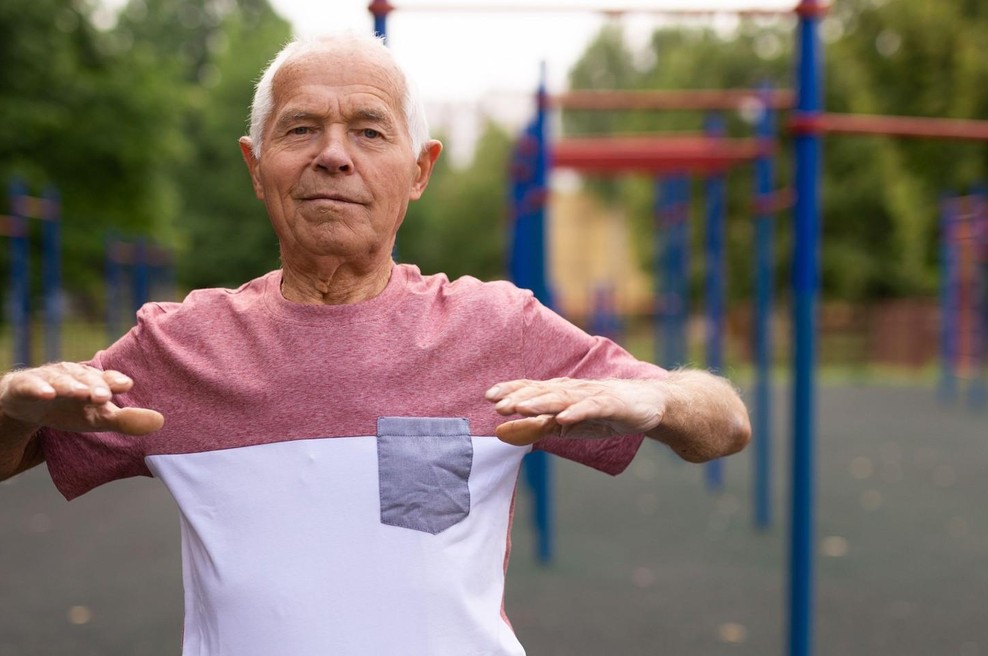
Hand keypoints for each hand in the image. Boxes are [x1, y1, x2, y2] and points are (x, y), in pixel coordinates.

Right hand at [0, 363, 163, 435]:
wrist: (26, 406)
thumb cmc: (70, 409)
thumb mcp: (97, 418)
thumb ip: (126, 420)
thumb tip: (160, 422)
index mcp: (93, 380)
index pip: (107, 378)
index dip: (115, 381)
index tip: (126, 385)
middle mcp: (72, 375)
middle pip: (85, 378)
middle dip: (95, 386)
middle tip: (104, 396)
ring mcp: (47, 379)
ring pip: (60, 379)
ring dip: (70, 385)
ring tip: (80, 393)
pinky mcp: (23, 386)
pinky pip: (30, 385)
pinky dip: (38, 388)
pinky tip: (47, 394)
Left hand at [485, 377, 664, 445]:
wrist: (648, 405)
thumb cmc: (602, 412)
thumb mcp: (564, 424)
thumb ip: (533, 427)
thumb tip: (499, 433)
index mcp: (560, 392)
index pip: (531, 389)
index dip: (510, 390)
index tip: (488, 396)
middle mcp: (573, 389)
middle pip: (543, 391)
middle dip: (519, 396)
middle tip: (497, 404)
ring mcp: (592, 395)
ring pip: (562, 397)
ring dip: (540, 402)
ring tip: (520, 407)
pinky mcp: (611, 404)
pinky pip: (591, 408)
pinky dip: (577, 412)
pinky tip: (563, 418)